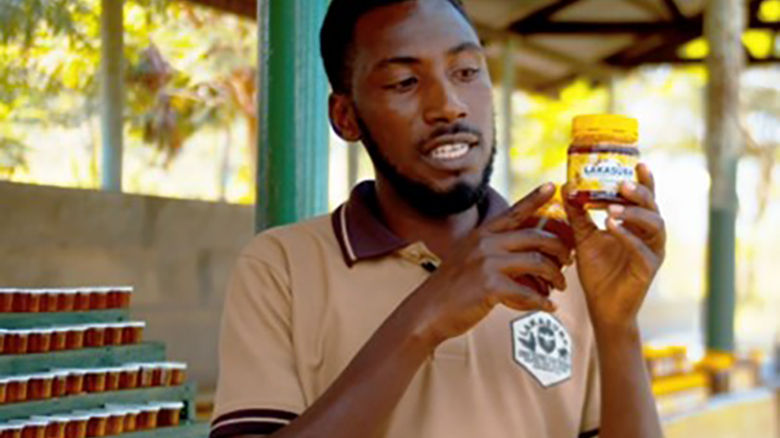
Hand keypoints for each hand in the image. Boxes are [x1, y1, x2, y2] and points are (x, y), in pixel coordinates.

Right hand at [414, 183, 573, 345]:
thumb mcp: (467, 258)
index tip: (552, 186)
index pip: (513, 212)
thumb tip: (522, 253)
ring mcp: (487, 263)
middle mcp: (485, 243)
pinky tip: (547, 308)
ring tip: (559, 286)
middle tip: (568, 261)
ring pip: (537, 262)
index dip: (535, 198)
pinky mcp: (491, 286)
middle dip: (560, 248)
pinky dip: (542, 302)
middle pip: (536, 237)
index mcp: (481, 234)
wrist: (427, 311)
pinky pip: (528, 292)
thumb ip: (491, 250)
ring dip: (555, 276)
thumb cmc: (450, 289)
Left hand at [562, 163, 665, 331]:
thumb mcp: (583, 237)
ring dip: (634, 213)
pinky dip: (628, 236)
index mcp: (637, 223)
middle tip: (621, 184)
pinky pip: (643, 249)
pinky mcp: (648, 269)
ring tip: (612, 207)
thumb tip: (565, 186)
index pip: (644, 197)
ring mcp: (652, 251)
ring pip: (654, 225)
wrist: (601, 306)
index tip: (638, 162)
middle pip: (653, 206)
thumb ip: (577, 213)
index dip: (644, 180)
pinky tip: (612, 228)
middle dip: (639, 192)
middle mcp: (649, 234)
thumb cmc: (597, 270)